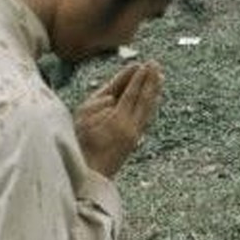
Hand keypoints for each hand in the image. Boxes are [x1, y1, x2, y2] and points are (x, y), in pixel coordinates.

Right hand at [73, 61, 163, 178]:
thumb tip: (111, 99)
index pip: (130, 93)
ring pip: (148, 108)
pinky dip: (151, 105)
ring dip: (154, 91)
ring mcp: (134, 134)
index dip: (137, 78)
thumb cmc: (80, 147)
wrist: (90, 176)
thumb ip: (96, 107)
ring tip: (160, 76)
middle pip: (144, 99)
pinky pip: (146, 118)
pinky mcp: (134, 140)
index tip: (143, 64)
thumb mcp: (82, 124)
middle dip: (150, 80)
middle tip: (155, 63)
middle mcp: (129, 126)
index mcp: (118, 120)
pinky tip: (155, 99)